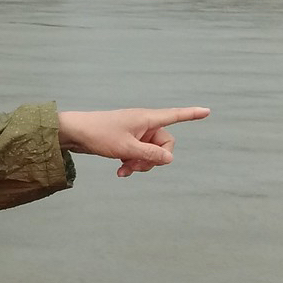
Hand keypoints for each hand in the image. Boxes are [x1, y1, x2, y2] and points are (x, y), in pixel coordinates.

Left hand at [56, 106, 208, 176]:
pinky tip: (120, 171)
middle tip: (136, 166)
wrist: (75, 133)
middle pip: (164, 144)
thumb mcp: (127, 148)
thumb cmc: (99, 135)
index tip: (207, 111)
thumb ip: (150, 155)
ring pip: (151, 153)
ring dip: (142, 164)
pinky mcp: (127, 141)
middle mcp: (144, 123)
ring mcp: (136, 133)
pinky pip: (139, 154)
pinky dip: (133, 163)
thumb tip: (169, 160)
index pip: (175, 115)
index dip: (191, 115)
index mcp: (146, 118)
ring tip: (125, 169)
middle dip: (154, 159)